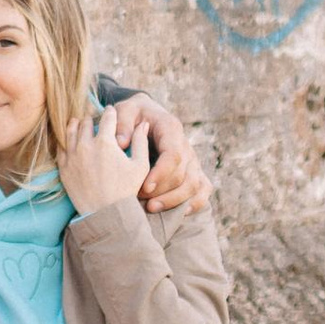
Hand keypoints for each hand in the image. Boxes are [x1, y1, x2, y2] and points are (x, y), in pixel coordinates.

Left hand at [58, 105, 152, 217]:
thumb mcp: (140, 166)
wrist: (105, 214)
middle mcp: (85, 145)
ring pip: (70, 130)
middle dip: (92, 119)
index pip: (107, 117)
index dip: (111, 112)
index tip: (111, 111)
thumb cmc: (125, 191)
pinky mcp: (63, 167)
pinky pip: (61, 146)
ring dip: (77, 126)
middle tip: (96, 119)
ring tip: (82, 125)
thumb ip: (141, 141)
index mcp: (106, 142)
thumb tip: (143, 124)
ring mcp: (72, 156)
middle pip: (86, 121)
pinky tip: (72, 141)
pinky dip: (66, 140)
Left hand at [108, 94, 209, 216]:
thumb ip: (122, 122)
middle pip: (183, 175)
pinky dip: (194, 203)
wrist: (145, 115)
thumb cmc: (133, 114)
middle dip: (163, 191)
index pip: (173, 154)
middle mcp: (185, 145)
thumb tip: (121, 143)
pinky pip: (202, 190)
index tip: (144, 187)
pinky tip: (178, 214)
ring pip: (193, 185)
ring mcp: (192, 160)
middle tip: (139, 200)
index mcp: (171, 128)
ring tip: (151, 209)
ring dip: (174, 201)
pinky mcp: (193, 171)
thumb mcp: (125, 110)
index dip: (161, 173)